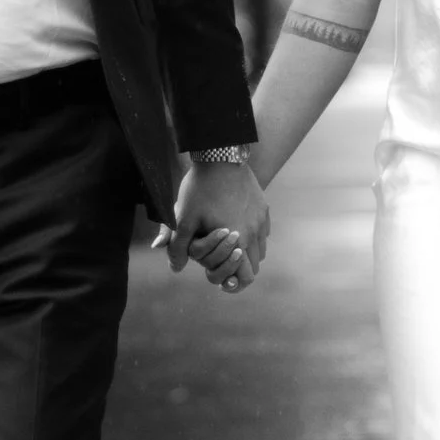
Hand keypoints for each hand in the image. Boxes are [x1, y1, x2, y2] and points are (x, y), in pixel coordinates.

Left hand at [168, 155, 269, 286]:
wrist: (220, 155)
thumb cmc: (199, 189)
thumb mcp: (183, 218)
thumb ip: (178, 246)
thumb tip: (175, 268)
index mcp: (238, 239)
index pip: (246, 277)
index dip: (235, 284)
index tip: (225, 282)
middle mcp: (254, 232)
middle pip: (255, 266)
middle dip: (240, 269)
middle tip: (223, 265)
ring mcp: (261, 219)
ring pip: (260, 250)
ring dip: (247, 254)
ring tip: (228, 248)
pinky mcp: (263, 207)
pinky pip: (263, 232)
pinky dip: (253, 237)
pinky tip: (237, 228)